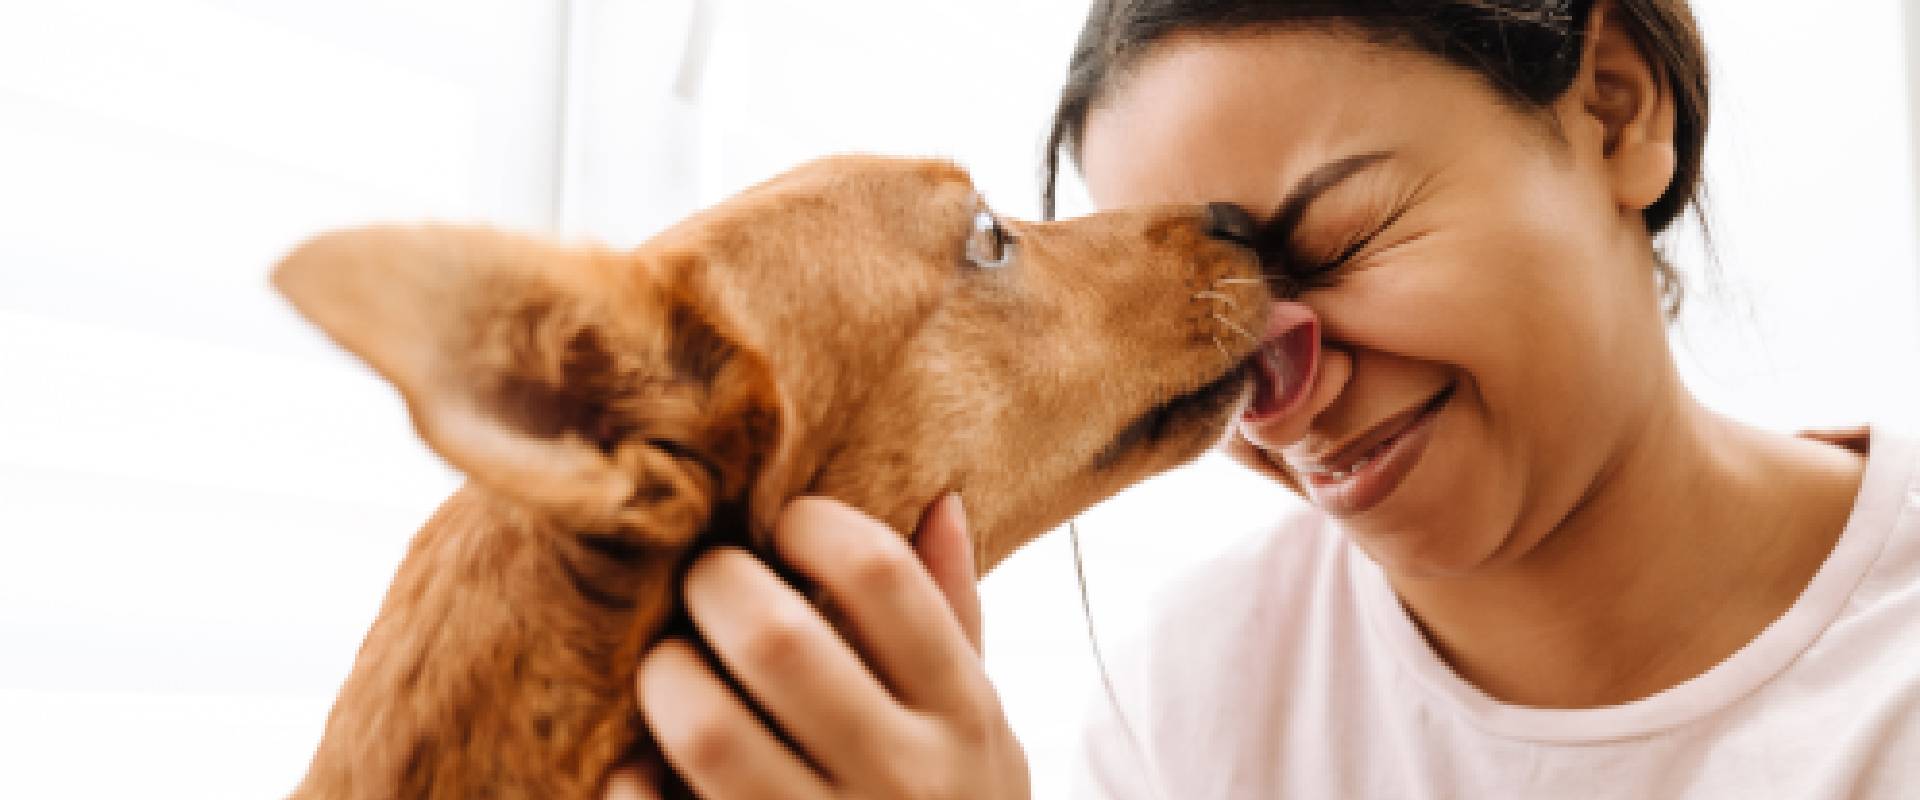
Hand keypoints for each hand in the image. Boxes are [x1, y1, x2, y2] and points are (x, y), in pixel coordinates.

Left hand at [610, 494, 1028, 798]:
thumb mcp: (981, 730)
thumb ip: (955, 622)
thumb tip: (936, 501)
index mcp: (965, 716)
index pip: (882, 576)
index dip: (815, 525)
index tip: (785, 526)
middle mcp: (906, 779)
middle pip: (777, 637)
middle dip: (714, 584)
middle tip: (701, 581)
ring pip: (709, 730)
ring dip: (666, 677)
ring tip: (668, 666)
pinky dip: (634, 787)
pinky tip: (640, 771)